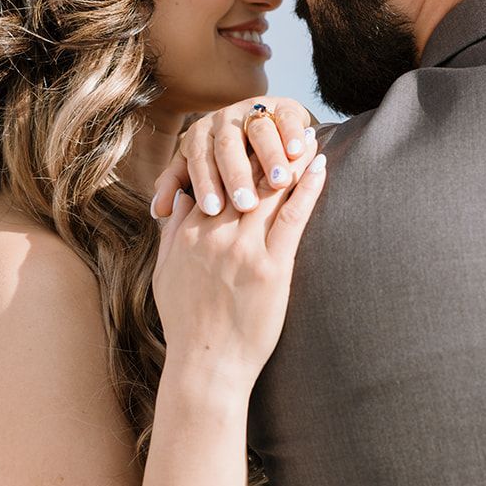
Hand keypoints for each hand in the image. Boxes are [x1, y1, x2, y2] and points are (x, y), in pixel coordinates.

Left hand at [151, 97, 316, 218]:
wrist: (264, 135)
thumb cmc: (227, 167)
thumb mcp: (199, 174)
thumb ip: (177, 188)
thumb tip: (158, 211)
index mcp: (199, 136)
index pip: (198, 160)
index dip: (205, 184)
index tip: (212, 210)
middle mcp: (224, 120)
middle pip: (227, 146)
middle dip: (236, 175)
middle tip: (245, 204)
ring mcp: (254, 110)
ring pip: (259, 131)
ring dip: (270, 156)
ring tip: (278, 182)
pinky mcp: (283, 107)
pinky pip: (286, 118)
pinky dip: (292, 134)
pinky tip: (297, 153)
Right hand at [152, 142, 326, 390]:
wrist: (206, 366)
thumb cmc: (187, 325)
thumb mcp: (165, 274)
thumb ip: (172, 233)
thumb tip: (181, 199)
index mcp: (190, 233)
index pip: (214, 178)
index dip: (236, 152)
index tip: (252, 131)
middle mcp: (215, 234)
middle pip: (243, 176)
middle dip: (265, 145)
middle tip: (286, 120)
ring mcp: (244, 249)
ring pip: (269, 190)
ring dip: (291, 157)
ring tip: (307, 133)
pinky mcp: (271, 268)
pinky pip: (292, 218)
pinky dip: (307, 188)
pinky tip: (319, 167)